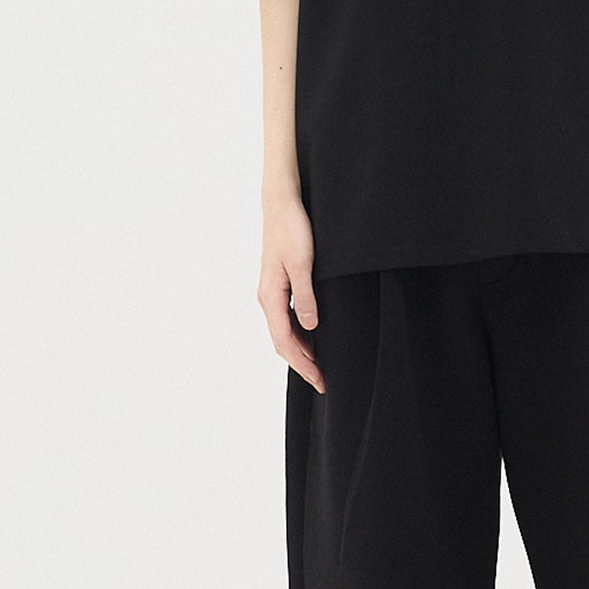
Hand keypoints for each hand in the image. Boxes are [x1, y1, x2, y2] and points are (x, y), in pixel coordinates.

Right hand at [258, 192, 324, 391]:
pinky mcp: (277, 286)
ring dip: (300, 352)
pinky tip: (311, 339)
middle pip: (282, 342)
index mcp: (270, 296)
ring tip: (318, 367)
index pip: (285, 341)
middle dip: (301, 364)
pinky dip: (298, 336)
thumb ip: (306, 296)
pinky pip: (285, 319)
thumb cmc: (292, 230)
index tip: (319, 380)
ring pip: (283, 332)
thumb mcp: (303, 264)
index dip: (303, 364)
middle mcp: (267, 298)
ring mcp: (271, 293)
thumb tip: (310, 327)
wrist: (281, 205)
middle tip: (322, 383)